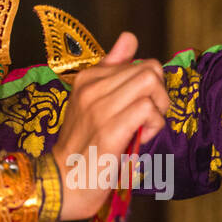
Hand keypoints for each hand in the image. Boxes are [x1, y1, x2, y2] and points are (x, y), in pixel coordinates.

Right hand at [50, 31, 167, 220]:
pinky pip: (148, 109)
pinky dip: (155, 125)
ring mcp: (99, 108)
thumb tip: (129, 37)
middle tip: (149, 119)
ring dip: (159, 109)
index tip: (137, 109)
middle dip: (160, 94)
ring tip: (146, 128)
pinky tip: (142, 140)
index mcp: (87, 79)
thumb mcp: (93, 103)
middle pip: (149, 69)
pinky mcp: (109, 130)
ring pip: (150, 83)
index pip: (138, 62)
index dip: (148, 87)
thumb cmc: (82, 148)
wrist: (61, 184)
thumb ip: (111, 69)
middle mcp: (90, 87)